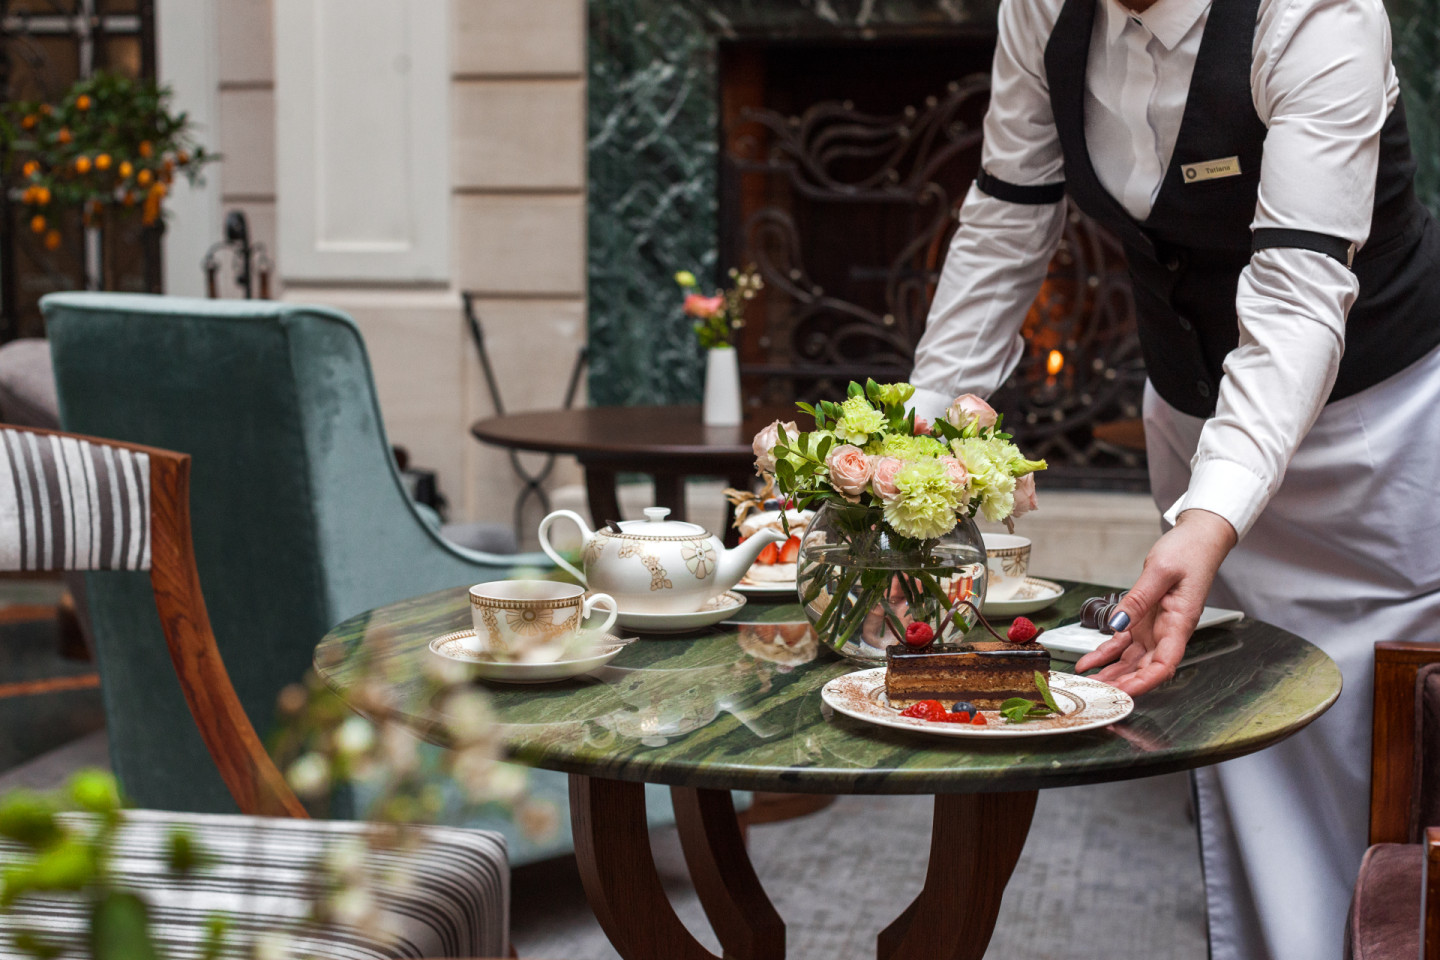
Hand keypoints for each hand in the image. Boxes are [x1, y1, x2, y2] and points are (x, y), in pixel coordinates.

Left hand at [1074, 509, 1236, 695]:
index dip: (1145, 682)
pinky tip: (1089, 662)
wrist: (1197, 540)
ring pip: (1132, 659)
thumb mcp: (1160, 570)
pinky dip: (1106, 653)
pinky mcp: (1144, 620)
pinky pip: (1123, 643)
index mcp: (1180, 622)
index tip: (1125, 693)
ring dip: (1112, 673)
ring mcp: (1155, 627)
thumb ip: (1139, 598)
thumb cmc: (1189, 552)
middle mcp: (1168, 630)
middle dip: (1122, 683)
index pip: (1165, 663)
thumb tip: (1118, 622)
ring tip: (1089, 684)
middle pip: (1145, 667)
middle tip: (1096, 693)